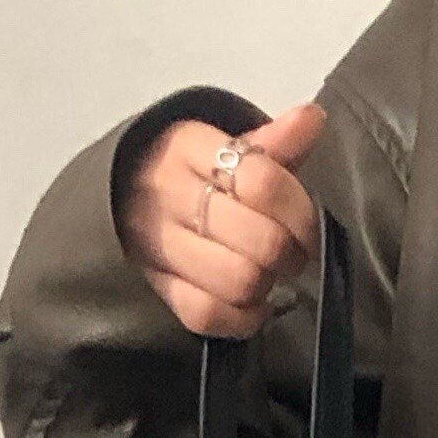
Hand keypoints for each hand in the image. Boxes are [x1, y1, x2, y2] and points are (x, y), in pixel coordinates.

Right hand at [120, 100, 327, 338]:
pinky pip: (209, 315)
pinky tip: (254, 304)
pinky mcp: (159, 288)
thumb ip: (275, 142)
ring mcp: (160, 244)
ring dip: (268, 285)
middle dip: (290, 254)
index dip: (300, 212)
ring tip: (269, 274)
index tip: (308, 226)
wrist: (125, 193)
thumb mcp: (230, 146)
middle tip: (293, 253)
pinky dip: (243, 318)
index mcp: (189, 147)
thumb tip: (312, 119)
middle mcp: (170, 194)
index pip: (262, 182)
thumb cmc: (195, 172)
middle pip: (259, 240)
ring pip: (238, 282)